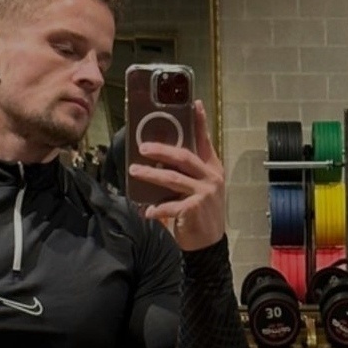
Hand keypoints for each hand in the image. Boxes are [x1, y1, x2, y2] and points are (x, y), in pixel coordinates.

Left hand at [127, 100, 225, 250]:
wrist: (209, 244)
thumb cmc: (200, 214)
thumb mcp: (199, 189)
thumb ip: (187, 174)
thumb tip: (160, 161)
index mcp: (212, 169)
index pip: (205, 141)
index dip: (200, 122)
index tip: (196, 103)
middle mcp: (211, 177)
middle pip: (183, 156)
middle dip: (162, 150)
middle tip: (143, 147)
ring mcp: (204, 193)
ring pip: (173, 178)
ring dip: (151, 175)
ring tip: (135, 171)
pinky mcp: (194, 209)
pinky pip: (170, 205)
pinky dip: (156, 208)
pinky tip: (146, 211)